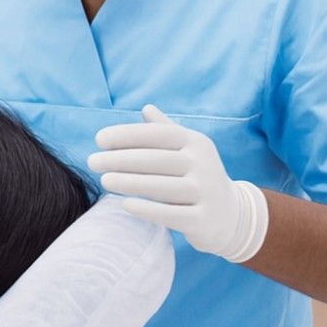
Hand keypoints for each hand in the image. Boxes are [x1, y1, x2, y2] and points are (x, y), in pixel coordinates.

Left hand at [88, 104, 268, 262]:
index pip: (157, 135)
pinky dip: (147, 209)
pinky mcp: (203, 219)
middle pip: (156, 159)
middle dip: (120, 159)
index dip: (127, 135)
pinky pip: (171, 214)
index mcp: (196, 143)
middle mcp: (203, 164)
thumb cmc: (198, 176)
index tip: (99, 140)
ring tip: (104, 181)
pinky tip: (125, 205)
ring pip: (162, 186)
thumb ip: (166, 130)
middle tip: (92, 162)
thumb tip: (146, 108)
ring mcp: (205, 192)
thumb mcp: (189, 150)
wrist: (233, 215)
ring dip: (129, 182)